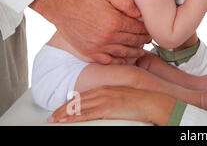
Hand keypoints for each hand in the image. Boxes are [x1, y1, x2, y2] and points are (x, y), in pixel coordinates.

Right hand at [30, 0, 150, 63]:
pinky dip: (118, 61)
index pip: (138, 28)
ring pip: (123, 53)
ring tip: (141, 51)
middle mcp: (108, 37)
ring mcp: (98, 47)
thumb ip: (127, 3)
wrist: (60, 5)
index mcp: (115, 21)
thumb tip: (141, 14)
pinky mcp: (89, 52)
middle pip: (133, 41)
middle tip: (149, 40)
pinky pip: (108, 61)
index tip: (150, 30)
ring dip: (135, 53)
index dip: (146, 29)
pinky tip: (124, 59)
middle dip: (143, 40)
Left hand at [48, 86, 174, 124]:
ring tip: (53, 120)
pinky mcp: (107, 109)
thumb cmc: (140, 101)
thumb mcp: (123, 95)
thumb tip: (106, 105)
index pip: (83, 96)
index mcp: (106, 88)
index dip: (70, 103)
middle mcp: (103, 92)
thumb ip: (112, 98)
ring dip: (64, 114)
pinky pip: (86, 114)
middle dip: (62, 109)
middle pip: (77, 101)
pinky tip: (64, 121)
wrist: (151, 101)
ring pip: (78, 107)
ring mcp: (104, 100)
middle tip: (51, 116)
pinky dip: (73, 118)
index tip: (61, 108)